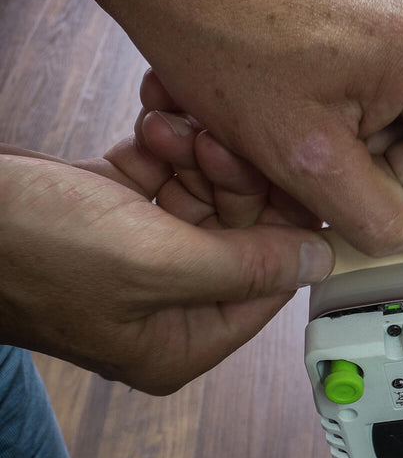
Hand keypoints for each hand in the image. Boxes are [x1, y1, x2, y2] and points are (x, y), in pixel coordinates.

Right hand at [0, 129, 333, 394]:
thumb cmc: (26, 250)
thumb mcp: (153, 263)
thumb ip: (244, 267)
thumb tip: (318, 263)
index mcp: (179, 341)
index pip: (266, 286)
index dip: (285, 229)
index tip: (292, 177)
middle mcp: (165, 305)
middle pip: (239, 235)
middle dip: (229, 180)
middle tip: (213, 140)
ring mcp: (137, 257)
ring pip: (203, 196)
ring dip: (193, 152)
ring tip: (166, 126)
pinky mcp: (113, 213)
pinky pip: (163, 175)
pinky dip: (162, 144)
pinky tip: (151, 116)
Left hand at [52, 0, 402, 257]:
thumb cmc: (223, 35)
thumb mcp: (306, 158)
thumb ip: (381, 217)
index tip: (396, 220)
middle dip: (401, 174)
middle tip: (340, 185)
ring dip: (377, 148)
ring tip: (315, 148)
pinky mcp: (384, 8)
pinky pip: (399, 84)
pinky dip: (362, 116)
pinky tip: (312, 118)